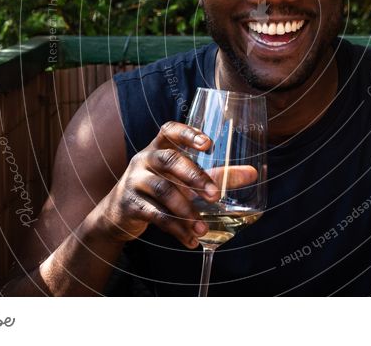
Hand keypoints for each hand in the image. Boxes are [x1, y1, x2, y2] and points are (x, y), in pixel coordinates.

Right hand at [95, 121, 233, 248]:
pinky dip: (175, 229)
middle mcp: (145, 159)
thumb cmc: (160, 188)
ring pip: (162, 190)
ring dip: (186, 211)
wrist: (118, 214)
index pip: (170, 130)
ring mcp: (135, 180)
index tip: (208, 144)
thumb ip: (218, 175)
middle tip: (215, 195)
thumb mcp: (184, 179)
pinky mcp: (130, 204)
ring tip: (203, 228)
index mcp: (159, 147)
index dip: (188, 133)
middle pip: (169, 160)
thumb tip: (252, 173)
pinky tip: (190, 240)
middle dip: (194, 176)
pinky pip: (154, 215)